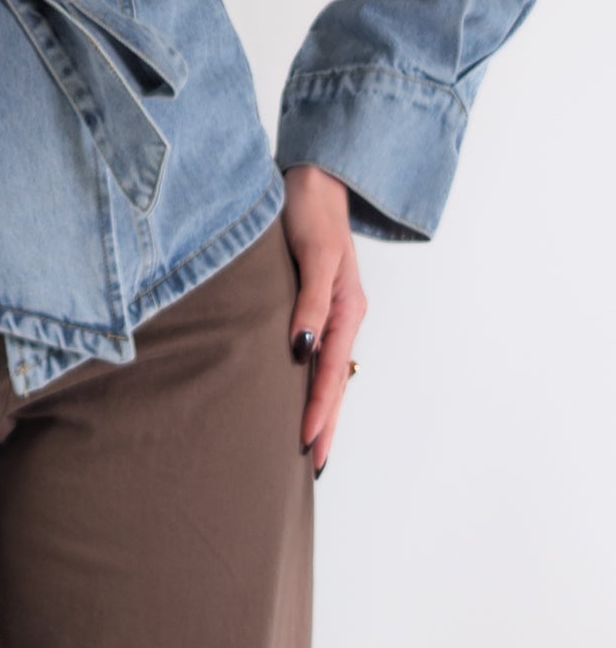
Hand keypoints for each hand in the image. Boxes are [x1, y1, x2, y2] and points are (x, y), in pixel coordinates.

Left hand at [280, 163, 367, 476]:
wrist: (314, 181)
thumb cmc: (311, 212)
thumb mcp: (312, 254)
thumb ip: (308, 300)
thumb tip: (301, 348)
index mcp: (346, 308)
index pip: (331, 371)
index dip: (318, 408)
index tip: (307, 442)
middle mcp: (343, 316)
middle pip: (337, 381)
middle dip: (327, 423)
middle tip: (316, 466)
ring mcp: (333, 312)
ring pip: (330, 372)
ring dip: (323, 408)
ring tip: (313, 444)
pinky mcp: (318, 304)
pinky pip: (320, 353)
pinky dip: (315, 381)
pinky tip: (304, 394)